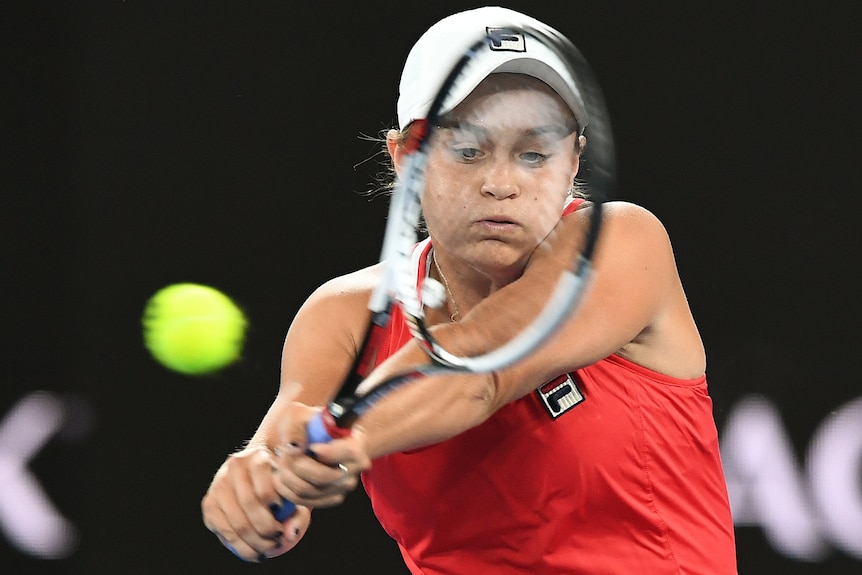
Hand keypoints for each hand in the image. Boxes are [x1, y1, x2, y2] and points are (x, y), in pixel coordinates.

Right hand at [201, 445, 309, 561]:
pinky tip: (254, 552)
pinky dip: (242, 547)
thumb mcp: (291, 494)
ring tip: (269, 548)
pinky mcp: (209, 503)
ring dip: (255, 543)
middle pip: (250, 506)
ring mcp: (219, 484)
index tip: (285, 520)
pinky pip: (225, 531)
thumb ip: (298, 514)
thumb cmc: (278, 486)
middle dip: (267, 530)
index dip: (278, 511)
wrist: (253, 475)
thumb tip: (289, 535)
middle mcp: (235, 466)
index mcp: (258, 457)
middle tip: (277, 540)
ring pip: (238, 522)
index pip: (266, 490)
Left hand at [274, 402, 371, 508]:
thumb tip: (294, 448)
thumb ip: (297, 428)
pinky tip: (282, 477)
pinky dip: (289, 491)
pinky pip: (306, 501)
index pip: (342, 454)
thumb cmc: (311, 425)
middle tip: (284, 455)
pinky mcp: (331, 498)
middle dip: (297, 466)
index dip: (322, 452)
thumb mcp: (303, 416)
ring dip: (289, 478)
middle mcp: (353, 470)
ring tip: (280, 464)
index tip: (309, 445)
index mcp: (354, 447)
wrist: (320, 439)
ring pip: (309, 491)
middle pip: (322, 477)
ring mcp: (343, 487)